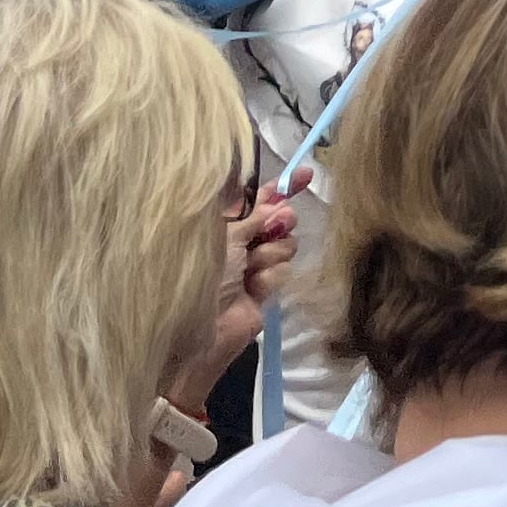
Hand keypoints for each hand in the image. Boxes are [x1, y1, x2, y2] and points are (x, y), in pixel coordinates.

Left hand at [175, 185, 299, 406]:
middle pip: (279, 218)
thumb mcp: (227, 236)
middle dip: (280, 220)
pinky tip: (253, 289)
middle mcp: (241, 240)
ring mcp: (255, 264)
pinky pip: (283, 270)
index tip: (306, 175)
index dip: (282, 186)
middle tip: (273, 228)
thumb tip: (278, 204)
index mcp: (225, 223)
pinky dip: (270, 276)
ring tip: (251, 268)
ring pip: (286, 244)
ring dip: (270, 253)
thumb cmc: (204, 273)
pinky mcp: (266, 288)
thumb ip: (255, 216)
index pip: (258, 197)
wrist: (200, 331)